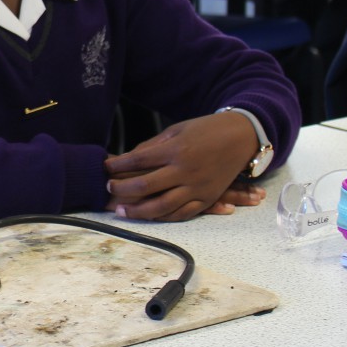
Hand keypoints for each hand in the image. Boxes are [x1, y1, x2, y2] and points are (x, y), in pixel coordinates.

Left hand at [102, 112, 258, 220]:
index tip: (105, 168)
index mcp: (176, 150)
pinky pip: (183, 213)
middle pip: (145, 185)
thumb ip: (153, 146)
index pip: (137, 160)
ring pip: (162, 206)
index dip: (117, 165)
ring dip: (138, 211)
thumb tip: (128, 159)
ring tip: (121, 211)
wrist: (241, 136)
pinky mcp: (208, 197)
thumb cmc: (205, 129)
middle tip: (107, 189)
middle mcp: (185, 170)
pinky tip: (148, 217)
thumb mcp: (176, 130)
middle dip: (122, 189)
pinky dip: (163, 217)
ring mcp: (197, 186)